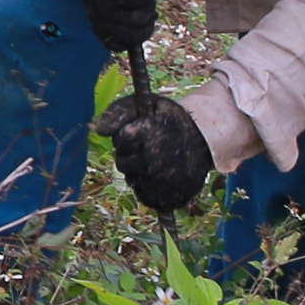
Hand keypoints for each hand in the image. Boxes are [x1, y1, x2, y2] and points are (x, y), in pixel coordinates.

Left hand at [95, 91, 213, 213]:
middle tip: (151, 146)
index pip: (122, 140)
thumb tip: (98, 130)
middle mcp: (154, 163)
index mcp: (149, 135)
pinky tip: (161, 174)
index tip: (142, 130)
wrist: (205, 143)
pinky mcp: (167, 200)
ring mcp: (161, 184)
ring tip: (159, 159)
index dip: (128, 135)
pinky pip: (143, 194)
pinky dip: (148, 186)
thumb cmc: (170, 120)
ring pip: (132, 179)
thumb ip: (119, 112)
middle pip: (123, 163)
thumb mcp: (147, 104)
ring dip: (139, 171)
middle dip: (131, 154)